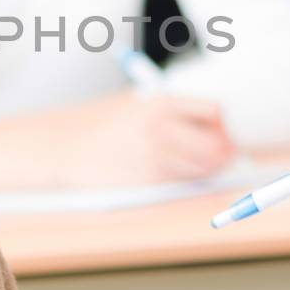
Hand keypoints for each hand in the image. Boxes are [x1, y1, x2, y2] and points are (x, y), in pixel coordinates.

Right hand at [0, 90, 235, 188]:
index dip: (225, 123)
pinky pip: (181, 186)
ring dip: (208, 170)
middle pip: (216, 146)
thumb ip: (176, 114)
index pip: (216, 111)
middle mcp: (161, 130)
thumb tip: (219, 128)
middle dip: (225, 152)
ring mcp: (154, 159)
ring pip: (203, 170)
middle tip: (225, 154)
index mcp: (161, 103)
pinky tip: (176, 176)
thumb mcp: (140, 105)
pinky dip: (186, 183)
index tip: (226, 129)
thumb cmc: (106, 126)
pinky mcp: (145, 184)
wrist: (63, 146)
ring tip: (199, 165)